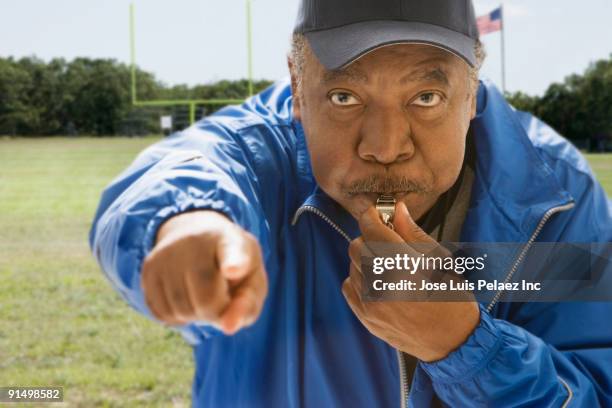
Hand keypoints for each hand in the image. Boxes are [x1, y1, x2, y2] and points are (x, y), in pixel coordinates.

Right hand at [141, 210, 267, 334]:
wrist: (198, 236)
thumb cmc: (233, 265)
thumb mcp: (252, 279)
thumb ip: (248, 303)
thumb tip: (228, 327)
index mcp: (231, 240)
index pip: (232, 251)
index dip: (235, 264)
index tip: (233, 270)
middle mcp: (194, 241)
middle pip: (206, 300)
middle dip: (216, 312)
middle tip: (221, 298)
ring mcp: (167, 253)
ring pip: (180, 310)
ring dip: (195, 315)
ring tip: (203, 293)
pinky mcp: (148, 268)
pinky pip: (161, 313)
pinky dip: (177, 316)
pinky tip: (185, 297)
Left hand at [342, 201, 478, 361]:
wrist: (454, 340)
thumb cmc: (452, 297)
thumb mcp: (440, 258)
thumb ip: (412, 233)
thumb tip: (397, 210)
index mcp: (403, 264)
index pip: (371, 229)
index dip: (372, 216)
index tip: (377, 214)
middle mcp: (382, 283)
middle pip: (356, 246)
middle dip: (369, 239)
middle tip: (386, 242)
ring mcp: (371, 303)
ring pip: (353, 266)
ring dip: (365, 260)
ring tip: (387, 266)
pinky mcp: (366, 317)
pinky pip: (349, 287)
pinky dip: (359, 280)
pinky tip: (378, 283)